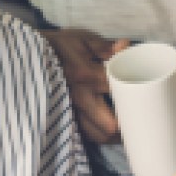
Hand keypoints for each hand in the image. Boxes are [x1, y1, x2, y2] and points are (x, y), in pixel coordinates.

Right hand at [41, 28, 130, 143]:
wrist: (31, 58)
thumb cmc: (60, 47)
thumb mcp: (81, 39)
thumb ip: (104, 46)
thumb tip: (126, 46)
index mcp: (84, 75)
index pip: (116, 91)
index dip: (134, 96)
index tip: (145, 98)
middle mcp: (77, 98)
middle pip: (109, 125)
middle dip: (126, 127)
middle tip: (140, 122)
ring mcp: (70, 112)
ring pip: (99, 135)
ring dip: (115, 136)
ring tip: (128, 129)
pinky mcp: (66, 120)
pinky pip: (88, 135)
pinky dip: (102, 136)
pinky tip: (112, 132)